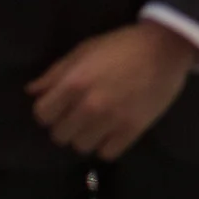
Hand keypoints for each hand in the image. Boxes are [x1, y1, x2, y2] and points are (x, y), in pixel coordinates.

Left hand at [27, 22, 197, 159]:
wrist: (166, 48)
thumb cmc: (121, 45)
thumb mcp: (84, 49)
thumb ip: (56, 72)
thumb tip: (33, 92)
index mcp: (74, 83)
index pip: (42, 115)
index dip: (49, 111)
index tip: (59, 106)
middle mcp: (88, 105)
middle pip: (59, 135)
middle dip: (66, 125)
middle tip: (79, 115)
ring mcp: (111, 120)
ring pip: (82, 147)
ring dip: (87, 136)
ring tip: (97, 124)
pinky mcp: (132, 130)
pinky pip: (107, 154)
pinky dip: (107, 145)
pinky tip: (113, 131)